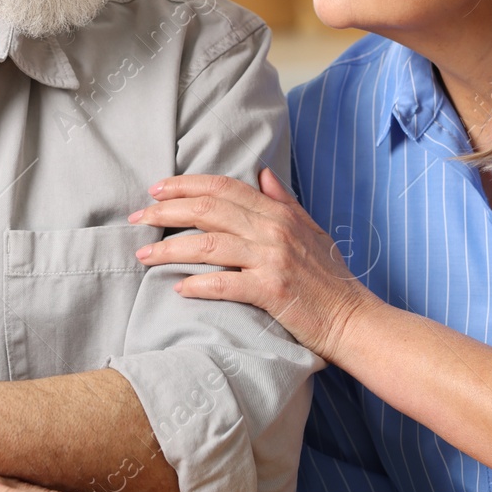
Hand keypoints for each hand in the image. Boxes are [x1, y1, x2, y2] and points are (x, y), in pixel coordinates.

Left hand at [128, 169, 376, 359]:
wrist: (353, 318)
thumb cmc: (330, 278)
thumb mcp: (311, 229)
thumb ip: (283, 200)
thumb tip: (263, 173)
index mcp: (278, 213)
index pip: (223, 187)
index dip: (186, 185)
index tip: (157, 190)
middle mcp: (272, 231)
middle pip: (207, 210)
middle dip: (166, 210)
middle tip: (139, 217)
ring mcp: (271, 260)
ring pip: (208, 245)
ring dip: (170, 249)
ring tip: (144, 254)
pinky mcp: (270, 291)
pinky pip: (224, 284)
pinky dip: (197, 284)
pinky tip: (178, 288)